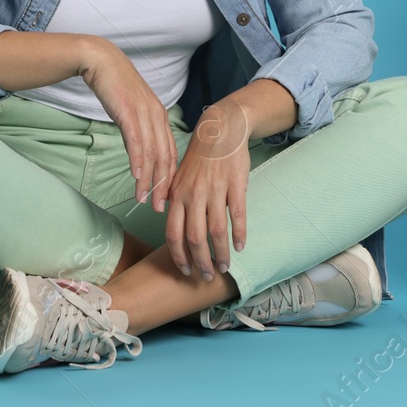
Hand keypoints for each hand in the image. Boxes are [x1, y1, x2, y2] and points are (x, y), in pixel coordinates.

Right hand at [77, 39, 177, 210]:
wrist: (102, 62)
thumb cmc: (116, 87)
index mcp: (161, 117)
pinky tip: (136, 176)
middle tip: (161, 208)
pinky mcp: (129, 112)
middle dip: (163, 186)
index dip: (170, 178)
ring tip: (145, 200)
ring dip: (149, 179)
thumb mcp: (133, 110)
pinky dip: (137, 160)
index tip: (167, 198)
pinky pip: (136, 141)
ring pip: (152, 153)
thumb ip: (140, 130)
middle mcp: (157, 117)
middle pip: (165, 157)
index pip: (171, 154)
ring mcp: (144, 114)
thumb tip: (141, 153)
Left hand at [164, 99, 251, 279]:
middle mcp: (193, 194)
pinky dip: (239, 233)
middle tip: (206, 276)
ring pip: (216, 230)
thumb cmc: (200, 156)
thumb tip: (166, 218)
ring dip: (220, 253)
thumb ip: (173, 198)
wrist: (221, 130)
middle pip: (194, 237)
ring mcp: (215, 189)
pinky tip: (241, 246)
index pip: (173, 233)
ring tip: (224, 266)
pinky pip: (237, 214)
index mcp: (178, 195)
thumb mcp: (179, 176)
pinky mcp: (235, 184)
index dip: (178, 255)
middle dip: (200, 261)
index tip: (185, 271)